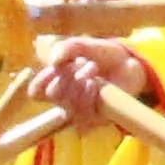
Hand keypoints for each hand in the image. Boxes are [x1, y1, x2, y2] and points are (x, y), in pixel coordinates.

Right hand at [29, 38, 157, 112]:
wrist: (129, 63)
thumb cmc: (102, 55)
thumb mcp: (84, 45)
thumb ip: (67, 48)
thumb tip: (54, 61)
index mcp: (56, 82)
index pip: (35, 92)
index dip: (41, 81)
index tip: (54, 67)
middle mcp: (65, 99)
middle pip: (52, 96)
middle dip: (67, 76)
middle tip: (82, 63)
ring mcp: (80, 110)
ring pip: (66, 106)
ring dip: (79, 83)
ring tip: (92, 69)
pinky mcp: (95, 119)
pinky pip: (82, 116)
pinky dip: (88, 97)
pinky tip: (95, 84)